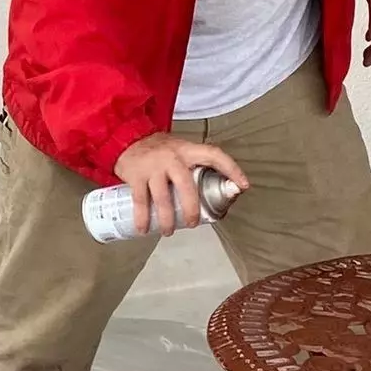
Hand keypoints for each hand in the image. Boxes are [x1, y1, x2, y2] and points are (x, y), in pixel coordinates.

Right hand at [110, 132, 248, 235]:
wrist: (127, 138)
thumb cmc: (159, 150)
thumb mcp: (180, 150)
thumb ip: (196, 167)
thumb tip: (221, 192)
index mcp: (187, 150)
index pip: (214, 155)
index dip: (231, 169)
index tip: (243, 186)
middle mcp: (171, 157)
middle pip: (186, 185)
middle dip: (192, 208)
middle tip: (193, 223)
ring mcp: (153, 167)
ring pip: (163, 197)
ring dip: (167, 219)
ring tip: (168, 231)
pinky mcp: (136, 175)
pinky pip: (140, 200)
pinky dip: (142, 217)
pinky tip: (143, 229)